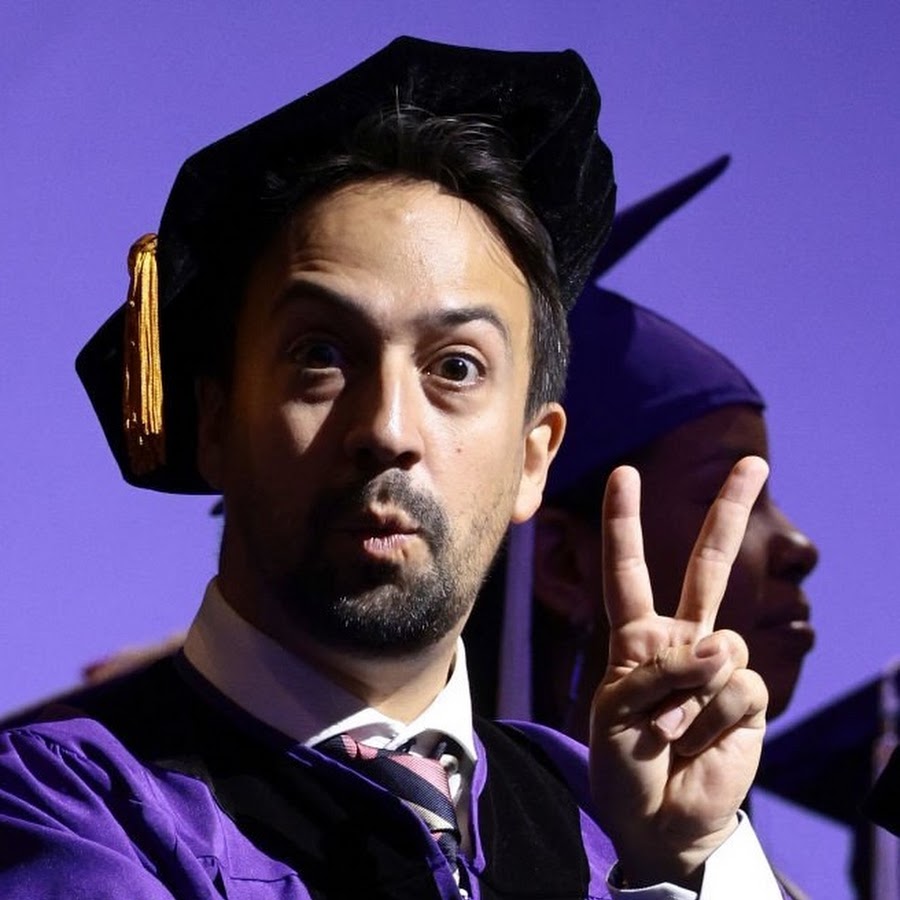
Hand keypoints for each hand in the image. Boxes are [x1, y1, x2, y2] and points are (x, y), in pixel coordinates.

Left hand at [589, 457, 769, 888]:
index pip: (628, 570)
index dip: (624, 523)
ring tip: (672, 731)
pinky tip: (701, 742)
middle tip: (751, 462)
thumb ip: (660, 672)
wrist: (656, 820)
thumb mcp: (615, 711)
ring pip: (721, 644)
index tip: (624, 474)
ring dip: (689, 693)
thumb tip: (719, 649)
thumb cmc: (623, 761)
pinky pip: (738, 688)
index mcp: (637, 636)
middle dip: (729, 513)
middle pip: (706, 567)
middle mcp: (681, 640)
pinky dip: (714, 718)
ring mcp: (717, 668)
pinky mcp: (749, 699)